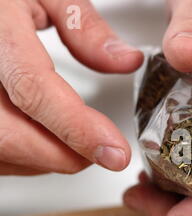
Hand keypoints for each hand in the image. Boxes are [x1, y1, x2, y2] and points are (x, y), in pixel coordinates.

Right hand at [0, 0, 142, 174]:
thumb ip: (84, 27)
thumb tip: (126, 60)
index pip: (32, 90)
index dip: (77, 128)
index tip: (113, 151)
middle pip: (12, 136)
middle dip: (67, 155)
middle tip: (104, 150)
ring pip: (2, 152)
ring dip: (48, 158)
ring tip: (77, 139)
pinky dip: (27, 156)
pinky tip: (47, 140)